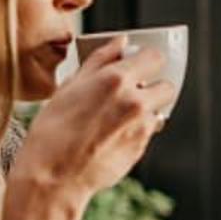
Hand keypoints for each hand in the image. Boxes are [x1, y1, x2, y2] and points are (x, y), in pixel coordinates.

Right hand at [11, 38, 175, 208]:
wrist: (53, 177)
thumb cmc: (53, 131)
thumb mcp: (69, 87)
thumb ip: (100, 60)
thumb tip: (121, 42)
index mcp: (116, 80)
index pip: (155, 57)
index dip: (148, 59)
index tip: (141, 62)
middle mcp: (136, 101)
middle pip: (167, 85)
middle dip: (154, 86)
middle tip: (133, 91)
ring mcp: (142, 127)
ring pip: (159, 110)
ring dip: (146, 110)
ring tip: (117, 117)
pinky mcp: (142, 147)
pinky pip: (149, 131)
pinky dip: (138, 129)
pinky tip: (112, 135)